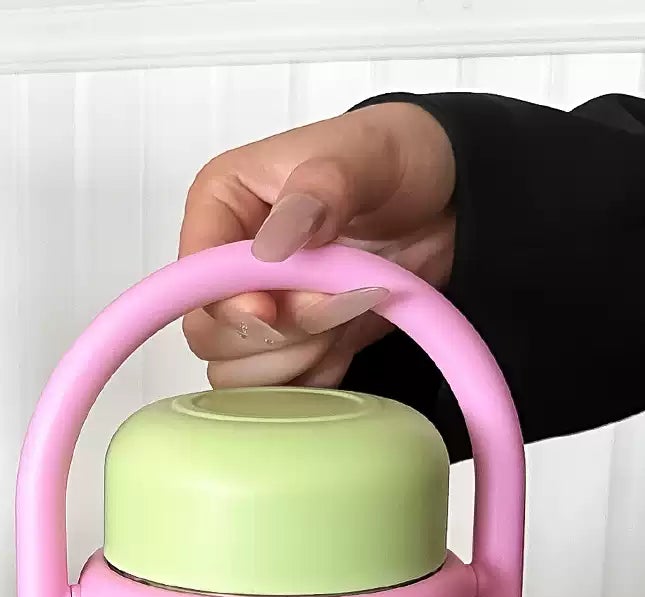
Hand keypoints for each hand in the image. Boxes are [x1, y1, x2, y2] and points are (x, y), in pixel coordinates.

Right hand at [180, 102, 456, 388]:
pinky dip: (316, 376)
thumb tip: (272, 244)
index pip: (192, 277)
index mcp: (222, 204)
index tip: (272, 309)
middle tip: (337, 300)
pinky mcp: (287, 348)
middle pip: (210, 337)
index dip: (225, 303)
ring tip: (351, 309)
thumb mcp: (367, 156)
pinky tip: (349, 339)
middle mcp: (226, 264)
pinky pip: (278, 392)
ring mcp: (254, 312)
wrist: (452, 203)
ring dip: (301, 356)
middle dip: (278, 332)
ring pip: (238, 373)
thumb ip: (320, 192)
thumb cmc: (400, 161)